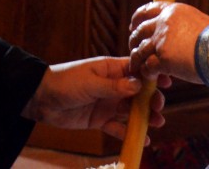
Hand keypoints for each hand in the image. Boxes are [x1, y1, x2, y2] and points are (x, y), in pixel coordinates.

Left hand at [21, 56, 169, 141]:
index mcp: (111, 69)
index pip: (137, 70)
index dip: (152, 76)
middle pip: (138, 92)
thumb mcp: (91, 82)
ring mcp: (107, 102)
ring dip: (144, 116)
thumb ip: (115, 86)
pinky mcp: (99, 119)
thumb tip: (139, 85)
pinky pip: (117, 126)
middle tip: (159, 107)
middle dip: (151, 99)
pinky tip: (142, 138)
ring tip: (157, 123)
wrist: (41, 99)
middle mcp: (113, 85)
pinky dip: (129, 132)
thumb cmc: (65, 82)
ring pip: (131, 110)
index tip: (167, 82)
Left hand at [129, 2, 208, 82]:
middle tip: (134, 52)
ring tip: (139, 69)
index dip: (137, 19)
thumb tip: (180, 36)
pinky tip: (152, 78)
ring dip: (137, 61)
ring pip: (139, 51)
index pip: (148, 9)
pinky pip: (147, 67)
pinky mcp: (163, 59)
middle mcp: (164, 22)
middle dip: (134, 42)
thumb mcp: (199, 22)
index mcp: (174, 11)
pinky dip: (147, 74)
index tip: (133, 26)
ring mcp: (162, 40)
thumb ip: (184, 25)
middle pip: (139, 31)